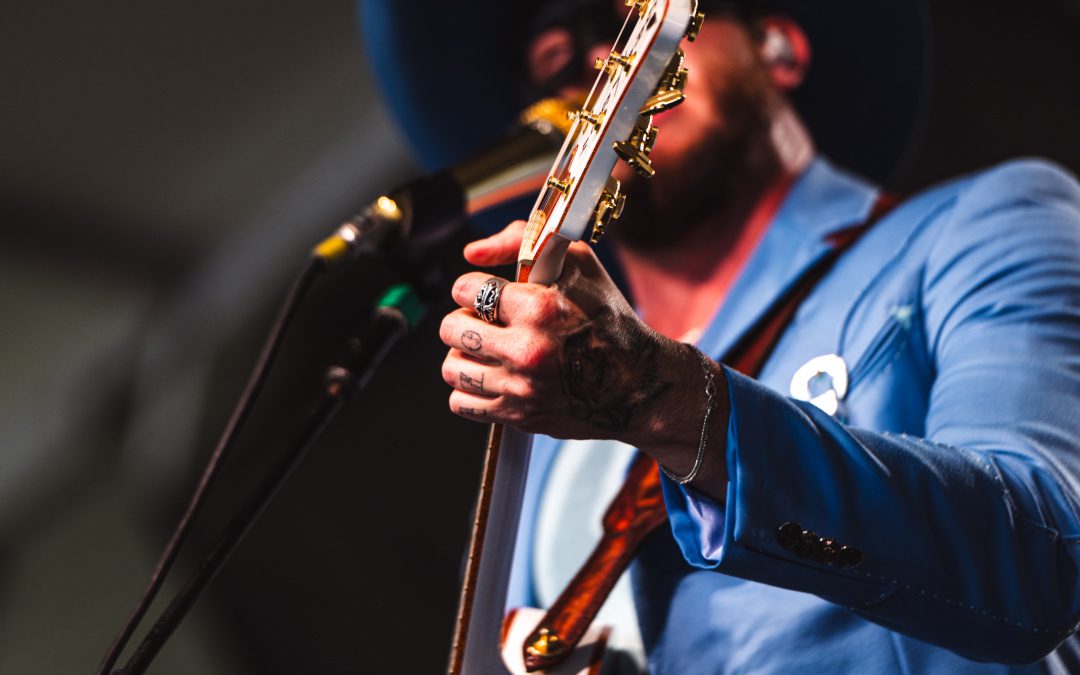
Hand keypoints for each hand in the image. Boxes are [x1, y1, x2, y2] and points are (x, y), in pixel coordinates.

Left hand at [439, 222, 728, 489]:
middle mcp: (526, 349)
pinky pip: (461, 403)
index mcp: (539, 307)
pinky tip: (491, 376)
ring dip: (463, 354)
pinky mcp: (518, 416)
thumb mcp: (577, 263)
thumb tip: (473, 253)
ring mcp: (521, 387)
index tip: (488, 293)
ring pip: (451, 367)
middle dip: (465, 319)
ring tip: (487, 349)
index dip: (472, 287)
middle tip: (486, 321)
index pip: (466, 289)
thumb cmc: (608, 320)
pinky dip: (469, 389)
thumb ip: (521, 240)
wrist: (637, 384)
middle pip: (451, 328)